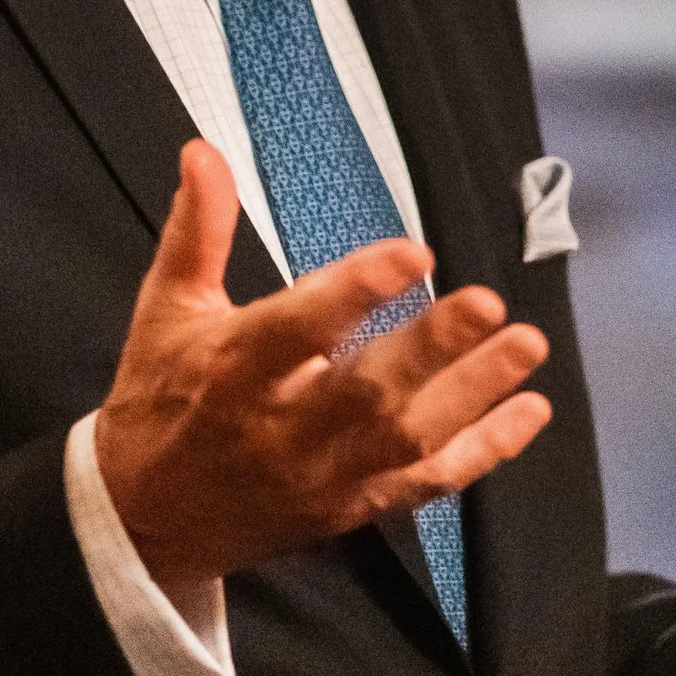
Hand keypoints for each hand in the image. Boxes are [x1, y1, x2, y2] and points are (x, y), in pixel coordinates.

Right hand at [93, 142, 552, 586]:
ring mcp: (321, 475)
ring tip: (526, 344)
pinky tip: (528, 413)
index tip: (413, 251)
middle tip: (488, 303)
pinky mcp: (350, 509)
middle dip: (432, 348)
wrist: (147, 521)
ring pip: (406, 439)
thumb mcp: (167, 310)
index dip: (357, 288)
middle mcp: (281, 428)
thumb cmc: (162, 401)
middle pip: (365, 391)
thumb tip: (204, 154)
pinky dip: (482, 453)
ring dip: (474, 394)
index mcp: (233, 368)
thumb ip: (198, 231)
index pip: (299, 326)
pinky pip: (424, 486)